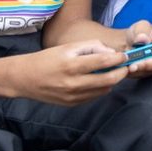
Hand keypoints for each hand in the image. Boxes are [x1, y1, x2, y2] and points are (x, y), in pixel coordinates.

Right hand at [14, 41, 128, 105]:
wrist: (25, 78)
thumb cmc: (48, 59)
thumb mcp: (68, 46)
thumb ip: (91, 47)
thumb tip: (111, 53)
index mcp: (72, 65)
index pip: (103, 62)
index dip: (118, 58)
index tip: (124, 55)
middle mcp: (73, 83)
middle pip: (108, 80)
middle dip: (121, 73)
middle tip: (126, 66)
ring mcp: (73, 96)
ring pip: (104, 90)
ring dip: (112, 81)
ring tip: (113, 72)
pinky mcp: (72, 104)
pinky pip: (94, 96)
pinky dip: (101, 88)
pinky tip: (99, 80)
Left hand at [115, 19, 151, 75]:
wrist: (128, 43)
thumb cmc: (138, 32)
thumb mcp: (139, 26)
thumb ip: (141, 30)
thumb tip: (143, 39)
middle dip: (147, 65)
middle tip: (133, 65)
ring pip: (150, 71)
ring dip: (138, 68)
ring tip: (127, 63)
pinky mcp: (148, 73)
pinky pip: (141, 75)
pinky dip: (133, 71)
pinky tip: (127, 65)